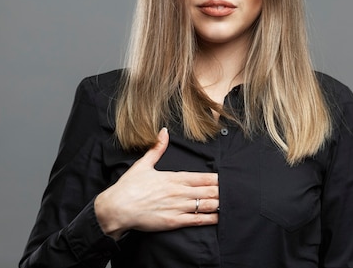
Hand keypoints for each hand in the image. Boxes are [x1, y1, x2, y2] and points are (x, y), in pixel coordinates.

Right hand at [94, 128, 218, 239]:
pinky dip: (209, 218)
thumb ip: (156, 149)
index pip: (201, 177)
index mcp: (173, 177)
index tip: (226, 178)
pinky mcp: (173, 221)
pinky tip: (218, 217)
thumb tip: (164, 132)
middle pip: (207, 191)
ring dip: (219, 203)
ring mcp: (177, 207)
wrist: (117, 208)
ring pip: (205, 205)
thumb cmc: (128, 187)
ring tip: (230, 203)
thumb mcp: (143, 164)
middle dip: (222, 191)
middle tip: (235, 191)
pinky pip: (196, 220)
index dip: (216, 179)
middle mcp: (178, 192)